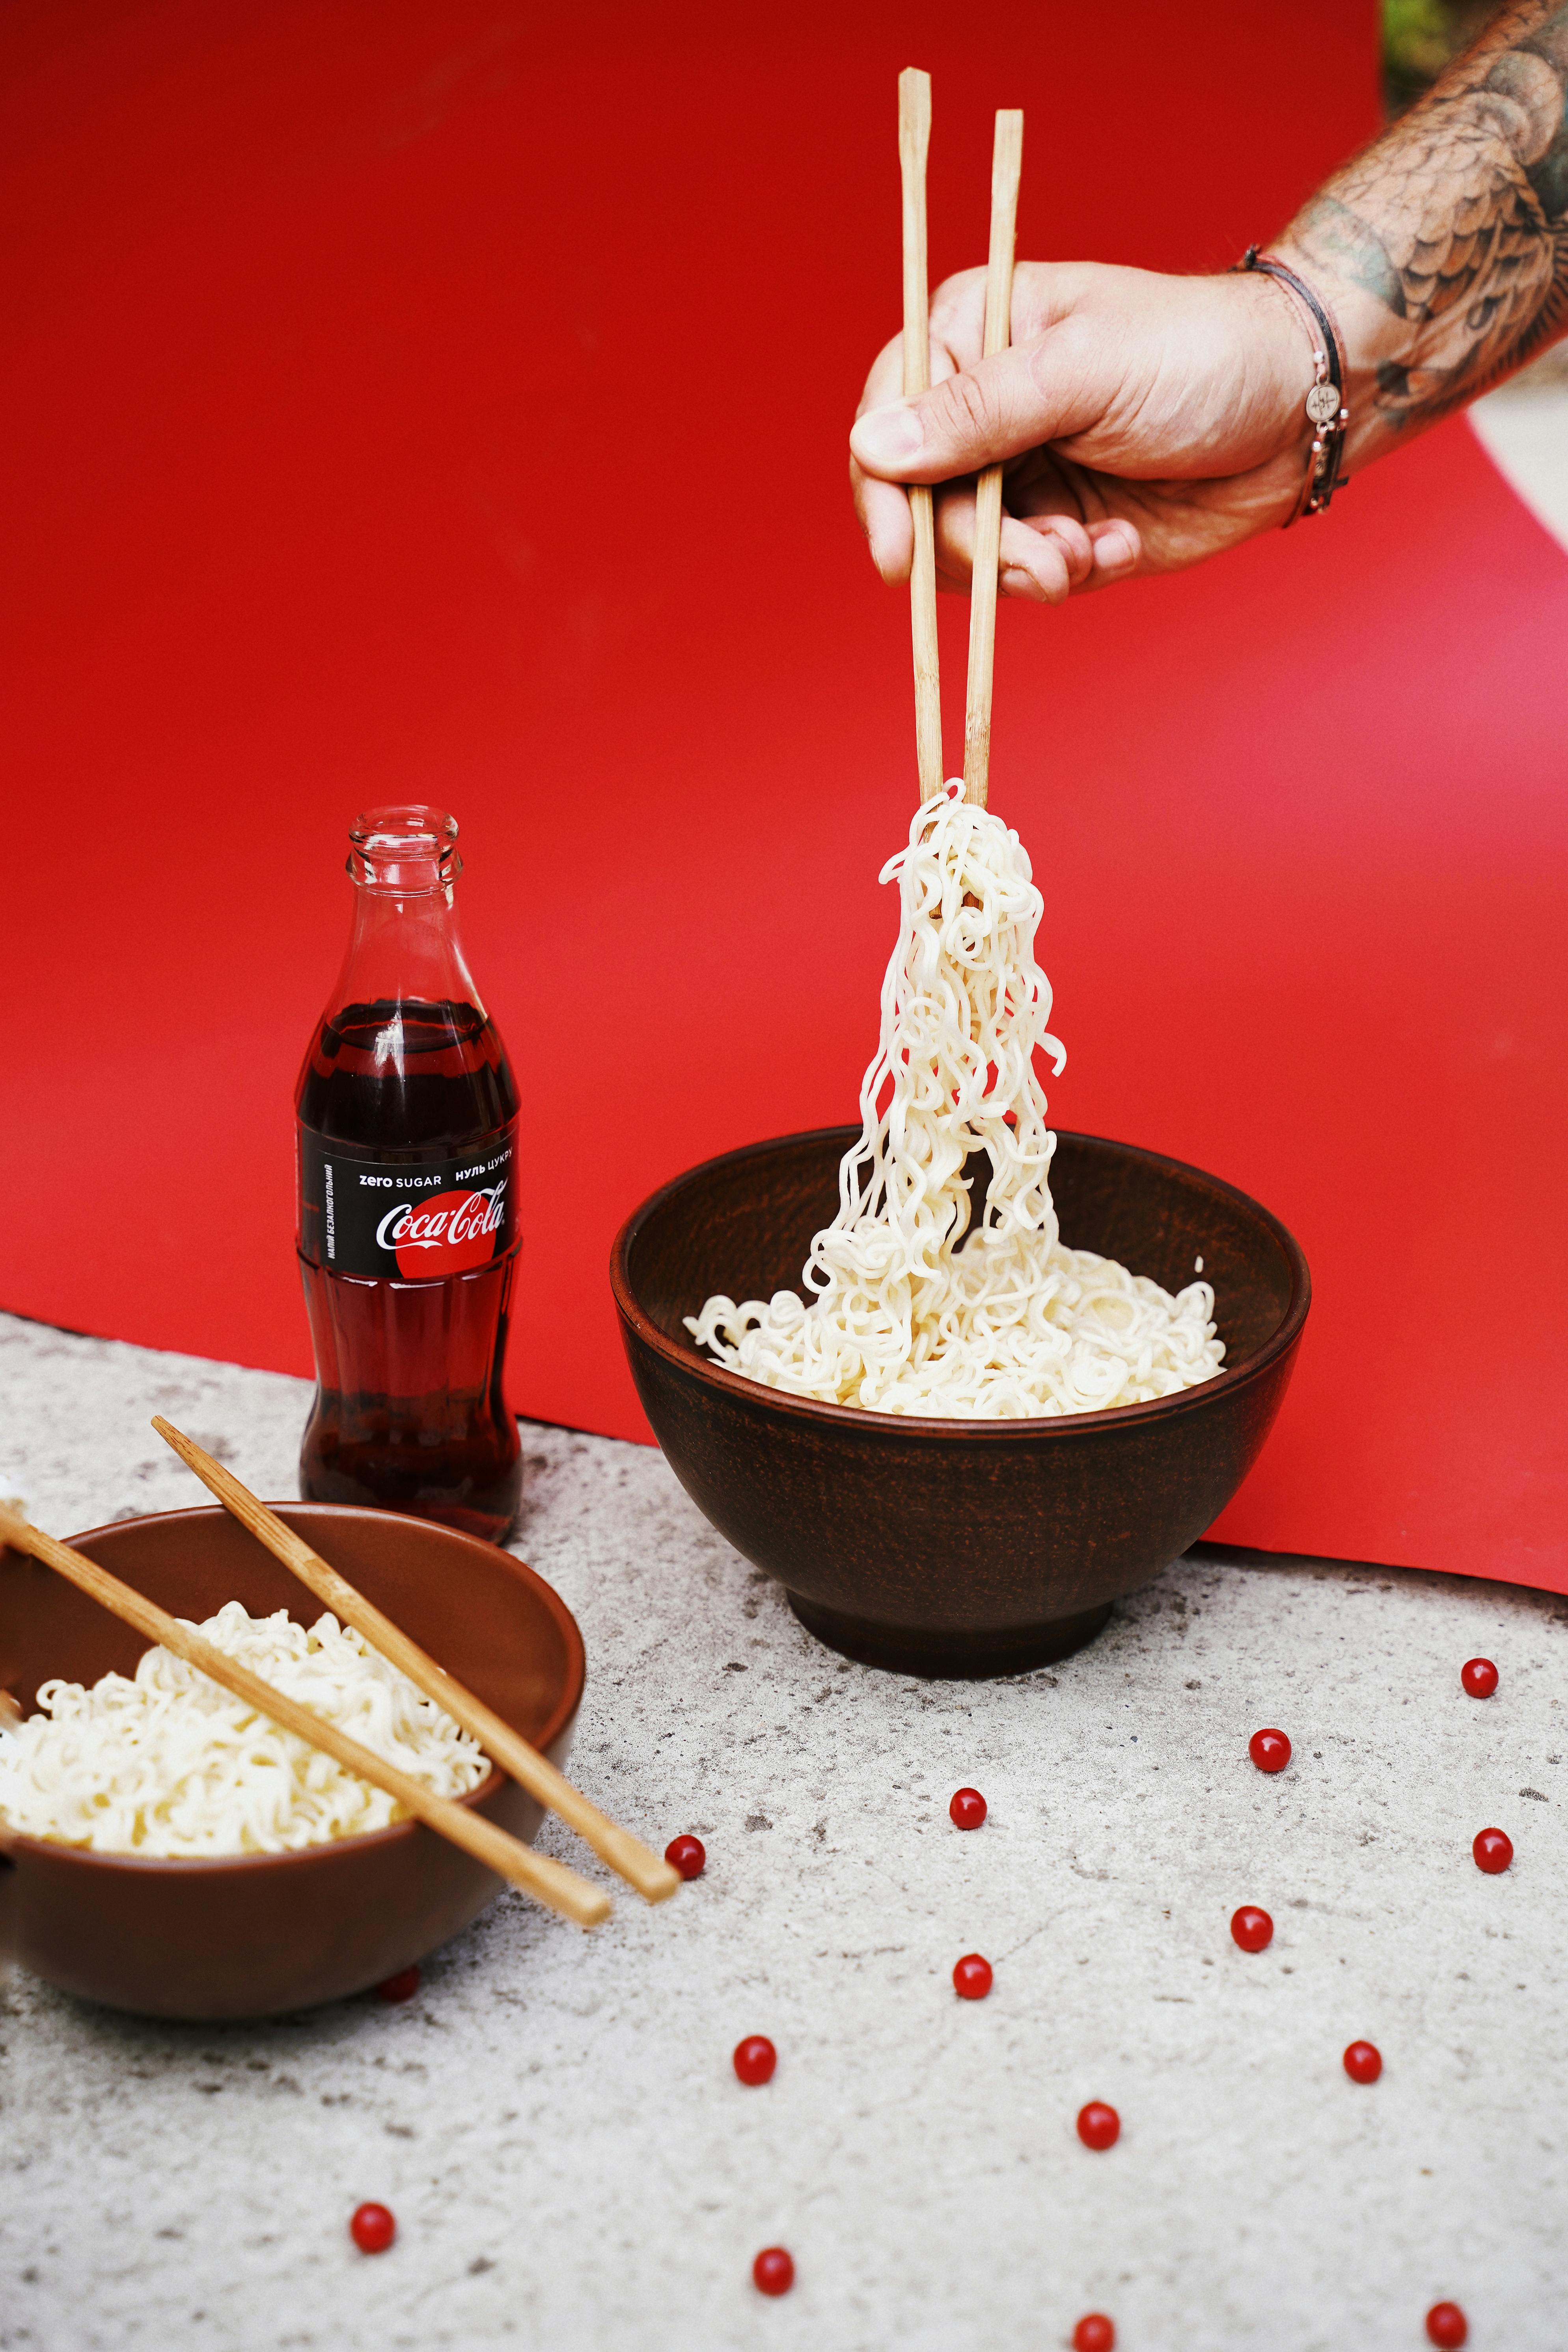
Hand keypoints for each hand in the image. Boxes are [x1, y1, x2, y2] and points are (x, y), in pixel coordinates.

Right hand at [849, 260, 1315, 601]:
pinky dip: (1071, 574)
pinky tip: (1119, 545)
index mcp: (971, 335)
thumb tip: (874, 445)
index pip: (887, 421)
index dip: (884, 494)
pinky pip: (1027, 577)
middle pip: (920, 505)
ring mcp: (1019, 474)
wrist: (1300, 410)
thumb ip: (979, 412)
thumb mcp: (1083, 372)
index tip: (899, 556)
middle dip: (978, 548)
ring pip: (968, 555)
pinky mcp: (1059, 527)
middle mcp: (982, 409)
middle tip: (1047, 562)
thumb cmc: (1201, 355)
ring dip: (1027, 568)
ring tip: (1090, 551)